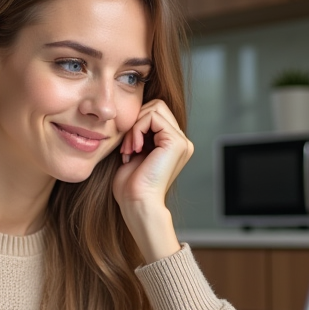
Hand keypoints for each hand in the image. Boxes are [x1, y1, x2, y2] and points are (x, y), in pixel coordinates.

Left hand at [111, 99, 193, 261]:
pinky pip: (152, 117)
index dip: (136, 123)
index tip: (126, 147)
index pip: (155, 112)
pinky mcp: (176, 142)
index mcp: (172, 144)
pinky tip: (134, 149)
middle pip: (157, 105)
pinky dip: (137, 130)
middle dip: (136, 122)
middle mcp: (181, 141)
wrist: (137, 203)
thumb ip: (138, 133)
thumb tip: (131, 114)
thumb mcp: (134, 153)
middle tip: (127, 146)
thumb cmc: (131, 186)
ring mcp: (181, 141)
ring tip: (130, 149)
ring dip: (135, 127)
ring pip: (154, 108)